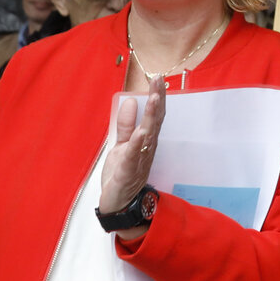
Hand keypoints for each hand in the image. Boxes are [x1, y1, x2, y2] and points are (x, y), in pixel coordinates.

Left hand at [98, 79, 165, 235]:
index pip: (154, 114)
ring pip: (149, 133)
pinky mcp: (129, 169)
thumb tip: (130, 101)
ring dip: (152, 116)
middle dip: (157, 99)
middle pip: (155, 119)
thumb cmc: (122, 173)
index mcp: (146, 139)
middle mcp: (148, 146)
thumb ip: (126, 125)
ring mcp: (140, 157)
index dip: (157, 95)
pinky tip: (141, 132)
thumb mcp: (121, 144)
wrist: (120, 202)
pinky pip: (134, 154)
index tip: (158, 78)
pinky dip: (138, 142)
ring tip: (155, 98)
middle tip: (159, 80)